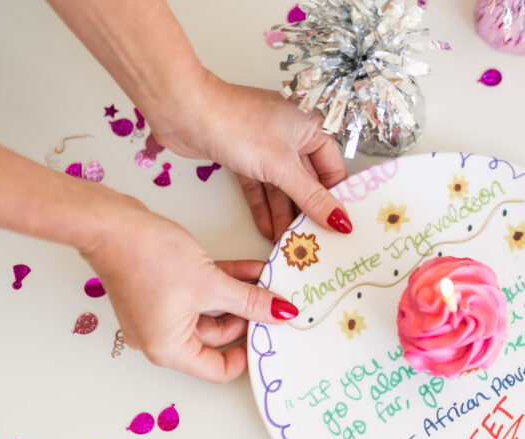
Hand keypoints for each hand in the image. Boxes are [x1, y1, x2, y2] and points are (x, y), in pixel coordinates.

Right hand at [79, 198, 297, 382]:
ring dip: (240, 296)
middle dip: (248, 318)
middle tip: (275, 303)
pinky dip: (224, 283)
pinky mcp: (161, 289)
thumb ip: (250, 301)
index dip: (247, 355)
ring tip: (268, 281)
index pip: (217, 370)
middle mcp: (161, 337)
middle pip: (217, 338)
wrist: (110, 223)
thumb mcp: (210, 284)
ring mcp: (160, 313)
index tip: (270, 336)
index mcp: (169, 350)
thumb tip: (280, 313)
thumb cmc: (146, 258)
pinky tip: (252, 269)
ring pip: (211, 311)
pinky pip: (200, 293)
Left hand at [145, 72, 349, 241]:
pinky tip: (268, 229)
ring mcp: (267, 146)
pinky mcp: (244, 157)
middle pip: (307, 181)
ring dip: (284, 214)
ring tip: (289, 242)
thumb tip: (341, 221)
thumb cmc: (236, 123)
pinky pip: (260, 186)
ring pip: (282, 187)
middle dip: (307, 211)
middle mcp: (292, 135)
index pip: (333, 168)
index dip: (336, 198)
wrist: (183, 110)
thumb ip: (312, 197)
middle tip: (313, 240)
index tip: (339, 226)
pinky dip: (263, 206)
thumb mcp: (282, 167)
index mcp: (310, 126)